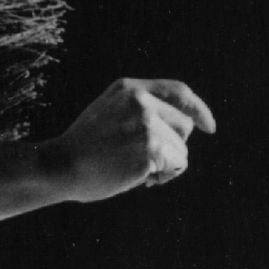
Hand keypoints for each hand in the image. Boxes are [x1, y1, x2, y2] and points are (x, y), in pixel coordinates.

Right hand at [43, 79, 216, 203]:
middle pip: (183, 125)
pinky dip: (164, 176)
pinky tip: (142, 178)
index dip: (198, 110)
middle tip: (149, 160)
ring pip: (181, 149)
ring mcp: (145, 126)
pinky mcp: (149, 150)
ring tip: (138, 169)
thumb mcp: (108, 111)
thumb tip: (182, 122)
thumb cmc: (84, 147)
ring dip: (167, 164)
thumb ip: (137, 107)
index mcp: (129, 89)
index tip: (209, 127)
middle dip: (173, 145)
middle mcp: (140, 102)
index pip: (178, 92)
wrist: (59, 166)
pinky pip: (175, 165)